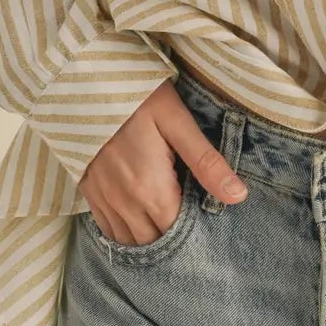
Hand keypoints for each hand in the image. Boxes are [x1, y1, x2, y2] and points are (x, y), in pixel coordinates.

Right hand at [77, 80, 247, 244]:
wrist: (87, 83)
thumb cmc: (138, 98)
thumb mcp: (178, 122)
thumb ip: (206, 162)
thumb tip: (238, 196)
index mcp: (151, 190)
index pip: (178, 234)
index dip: (196, 233)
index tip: (209, 222)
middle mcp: (125, 204)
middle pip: (155, 242)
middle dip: (175, 238)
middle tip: (193, 222)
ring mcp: (104, 200)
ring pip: (130, 241)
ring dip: (150, 238)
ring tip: (169, 224)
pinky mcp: (90, 192)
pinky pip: (108, 230)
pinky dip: (125, 233)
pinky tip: (140, 222)